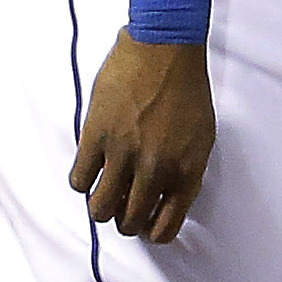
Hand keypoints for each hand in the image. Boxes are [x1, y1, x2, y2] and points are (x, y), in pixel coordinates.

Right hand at [70, 32, 215, 241]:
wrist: (164, 48)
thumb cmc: (186, 88)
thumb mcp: (202, 137)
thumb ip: (185, 172)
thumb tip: (167, 198)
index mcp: (185, 171)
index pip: (165, 227)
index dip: (152, 233)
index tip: (146, 226)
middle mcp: (155, 169)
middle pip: (129, 222)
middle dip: (125, 221)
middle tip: (122, 206)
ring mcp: (123, 153)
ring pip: (100, 208)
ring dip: (101, 207)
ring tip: (103, 194)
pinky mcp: (96, 135)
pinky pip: (79, 178)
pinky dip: (82, 181)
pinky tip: (90, 170)